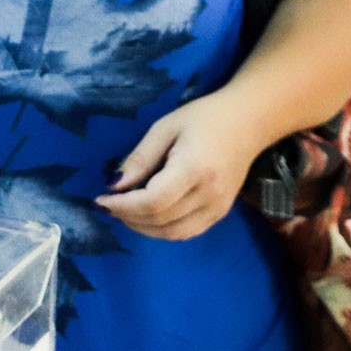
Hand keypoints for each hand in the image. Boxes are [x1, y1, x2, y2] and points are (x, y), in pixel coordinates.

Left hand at [95, 98, 266, 240]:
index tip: (101, 200)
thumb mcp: (165, 128)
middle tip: (109, 205)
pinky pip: (187, 232)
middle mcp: (209, 194)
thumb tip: (114, 186)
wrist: (249, 121)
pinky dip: (162, 230)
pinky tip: (148, 216)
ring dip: (143, 228)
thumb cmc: (204, 117)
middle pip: (160, 219)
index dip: (123, 206)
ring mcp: (218, 208)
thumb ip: (140, 158)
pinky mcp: (221, 213)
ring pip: (172, 233)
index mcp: (194, 168)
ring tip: (124, 212)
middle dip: (128, 217)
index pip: (152, 201)